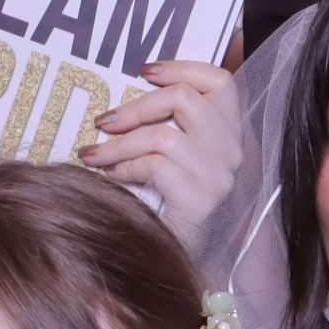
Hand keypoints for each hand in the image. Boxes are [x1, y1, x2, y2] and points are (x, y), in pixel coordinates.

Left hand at [79, 60, 243, 237]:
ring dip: (119, 144)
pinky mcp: (201, 199)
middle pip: (185, 98)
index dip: (182, 67)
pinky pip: (156, 167)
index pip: (221, 81)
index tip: (144, 71)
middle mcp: (233, 150)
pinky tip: (111, 176)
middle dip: (136, 106)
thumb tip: (127, 98)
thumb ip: (170, 128)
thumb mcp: (181, 161)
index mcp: (231, 133)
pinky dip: (126, 168)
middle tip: (103, 121)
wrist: (190, 262)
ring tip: (94, 155)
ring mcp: (220, 176)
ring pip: (163, 135)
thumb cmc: (175, 207)